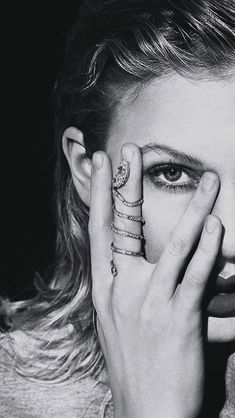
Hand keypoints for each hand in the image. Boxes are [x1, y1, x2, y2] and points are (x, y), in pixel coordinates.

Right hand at [89, 143, 220, 417]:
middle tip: (131, 151)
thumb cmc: (135, 364)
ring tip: (208, 179)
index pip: (98, 230)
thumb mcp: (118, 321)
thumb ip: (126, 286)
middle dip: (128, 184)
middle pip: (125, 225)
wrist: (148, 411)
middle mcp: (122, 288)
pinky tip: (217, 225)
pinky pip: (198, 271)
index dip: (97, 194)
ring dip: (196, 207)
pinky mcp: (179, 314)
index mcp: (105, 288)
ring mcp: (150, 300)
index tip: (99, 165)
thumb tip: (135, 258)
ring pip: (177, 242)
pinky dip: (210, 246)